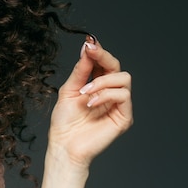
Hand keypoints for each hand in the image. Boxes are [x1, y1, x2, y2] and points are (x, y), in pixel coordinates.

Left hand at [47, 36, 132, 168]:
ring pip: (123, 78)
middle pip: (117, 67)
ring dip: (101, 81)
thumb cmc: (64, 121)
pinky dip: (105, 95)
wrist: (64, 144)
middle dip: (104, 57)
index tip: (90, 43)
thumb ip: (81, 70)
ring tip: (85, 93)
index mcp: (97, 85)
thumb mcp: (70, 89)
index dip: (99, 51)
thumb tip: (87, 47)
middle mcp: (110, 93)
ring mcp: (119, 105)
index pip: (105, 63)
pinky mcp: (124, 117)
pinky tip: (91, 103)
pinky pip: (123, 95)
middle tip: (91, 54)